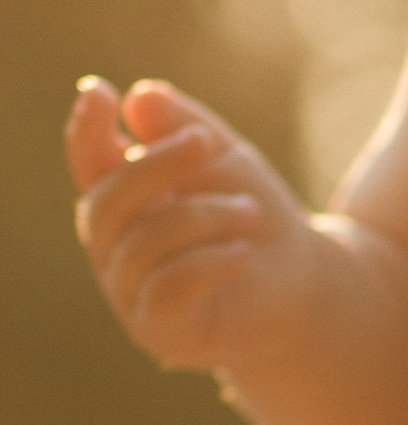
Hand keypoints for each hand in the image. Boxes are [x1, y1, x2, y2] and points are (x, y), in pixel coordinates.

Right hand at [66, 75, 325, 381]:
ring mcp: (131, 295)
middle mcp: (113, 250)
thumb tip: (138, 98)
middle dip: (155, 166)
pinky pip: (168, 289)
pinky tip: (242, 252)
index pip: (88, 167)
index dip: (86, 133)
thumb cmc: (250, 215)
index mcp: (121, 203)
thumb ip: (184, 127)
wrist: (304, 280)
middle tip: (205, 143)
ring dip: (204, 216)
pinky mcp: (161, 331)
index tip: (100, 93)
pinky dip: (209, 263)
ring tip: (250, 211)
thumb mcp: (224, 160)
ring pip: (144, 243)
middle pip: (105, 203)